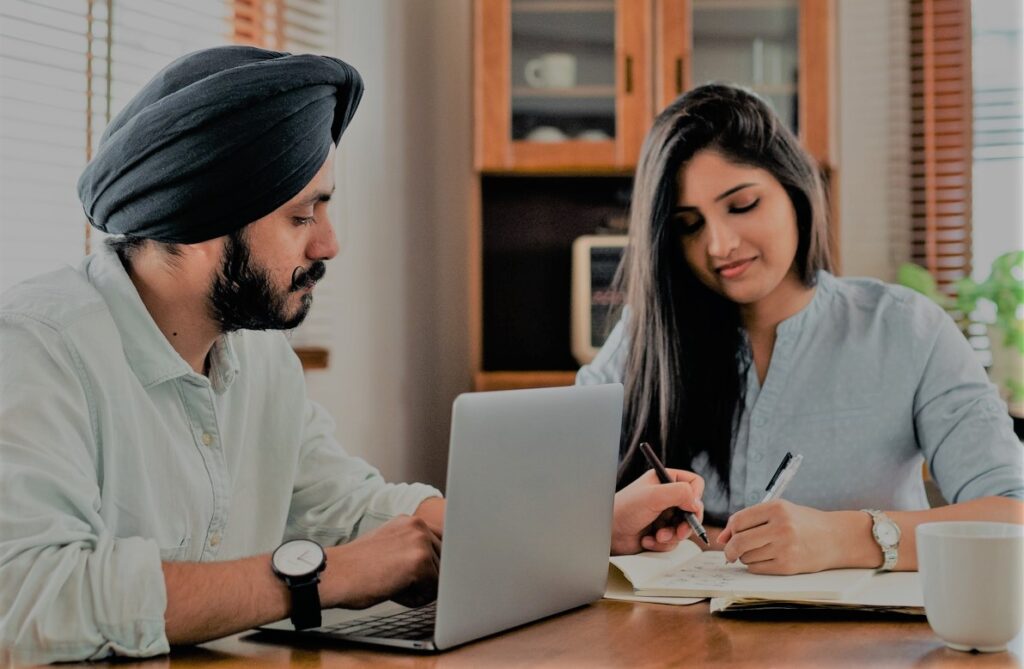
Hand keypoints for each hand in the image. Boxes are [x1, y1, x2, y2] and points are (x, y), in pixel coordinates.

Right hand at [322, 515, 440, 608]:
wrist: (333, 575)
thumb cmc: (356, 569)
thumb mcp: (389, 547)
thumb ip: (412, 549)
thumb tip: (437, 565)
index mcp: (411, 522)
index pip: (441, 547)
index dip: (429, 567)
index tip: (411, 574)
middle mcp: (418, 526)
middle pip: (442, 564)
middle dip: (422, 579)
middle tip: (392, 578)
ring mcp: (421, 542)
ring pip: (438, 579)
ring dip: (418, 589)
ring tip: (390, 582)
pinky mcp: (420, 562)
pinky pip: (431, 593)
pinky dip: (413, 599)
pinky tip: (391, 589)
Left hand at [611, 468, 703, 554]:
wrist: (608, 533)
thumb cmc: (625, 509)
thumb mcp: (653, 496)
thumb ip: (679, 493)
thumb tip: (697, 503)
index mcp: (665, 480)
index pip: (694, 483)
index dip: (696, 496)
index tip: (690, 508)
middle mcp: (667, 497)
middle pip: (694, 509)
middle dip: (686, 523)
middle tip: (679, 532)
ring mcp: (665, 515)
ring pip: (685, 528)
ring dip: (672, 536)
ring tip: (657, 536)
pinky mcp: (661, 532)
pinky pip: (674, 541)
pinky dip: (662, 544)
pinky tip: (647, 540)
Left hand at [718, 500, 841, 574]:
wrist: (836, 537)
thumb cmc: (803, 522)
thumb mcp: (780, 511)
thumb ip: (750, 520)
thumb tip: (721, 538)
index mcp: (777, 509)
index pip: (738, 521)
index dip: (729, 531)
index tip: (728, 537)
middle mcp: (781, 527)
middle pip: (739, 542)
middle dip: (730, 549)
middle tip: (731, 552)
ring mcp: (785, 548)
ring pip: (747, 557)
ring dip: (745, 557)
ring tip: (759, 551)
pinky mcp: (788, 566)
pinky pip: (757, 569)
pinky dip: (755, 566)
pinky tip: (765, 559)